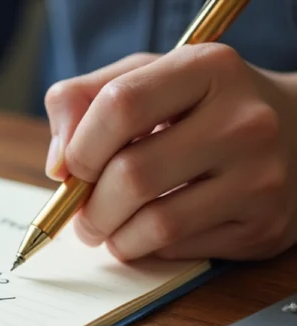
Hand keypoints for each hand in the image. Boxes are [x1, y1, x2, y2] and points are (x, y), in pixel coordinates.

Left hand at [44, 44, 296, 261]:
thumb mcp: (147, 77)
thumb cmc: (201, 104)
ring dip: (113, 235)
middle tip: (81, 213)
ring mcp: (259, 177)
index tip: (72, 166)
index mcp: (208, 69)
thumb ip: (85, 99)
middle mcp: (244, 121)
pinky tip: (148, 231)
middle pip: (132, 175)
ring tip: (106, 227)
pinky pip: (180, 250)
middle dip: (89, 206)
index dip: (80, 146)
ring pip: (155, 225)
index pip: (121, 106)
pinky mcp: (263, 226)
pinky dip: (147, 247)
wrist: (296, 132)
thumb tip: (58, 164)